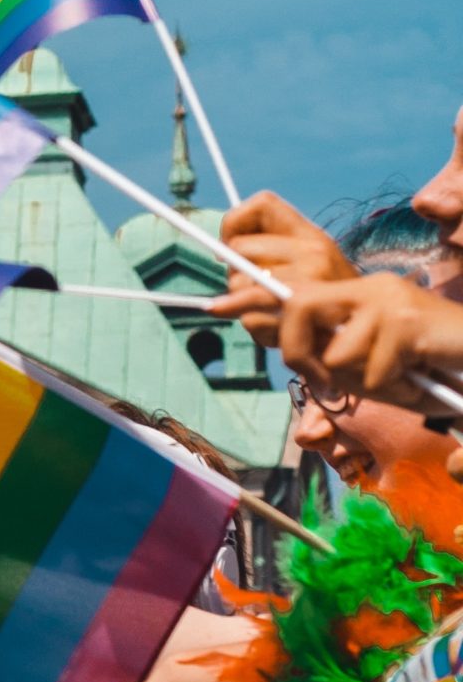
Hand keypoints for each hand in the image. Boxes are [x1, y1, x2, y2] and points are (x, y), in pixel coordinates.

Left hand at [211, 194, 353, 341]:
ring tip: (273, 318)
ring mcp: (310, 281)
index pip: (262, 203)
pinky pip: (251, 318)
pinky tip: (280, 334)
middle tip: (255, 293)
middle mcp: (314, 252)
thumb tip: (221, 251)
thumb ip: (271, 255)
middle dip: (236, 274)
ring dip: (244, 308)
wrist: (368, 345)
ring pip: (239, 286)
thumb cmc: (328, 308)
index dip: (235, 222)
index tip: (230, 247)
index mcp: (313, 236)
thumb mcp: (309, 271)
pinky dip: (258, 331)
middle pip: (239, 249)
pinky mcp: (300, 315)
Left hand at [280, 274, 462, 409]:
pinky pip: (375, 374)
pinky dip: (397, 393)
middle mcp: (370, 288)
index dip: (264, 312)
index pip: (294, 293)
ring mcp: (389, 301)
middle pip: (297, 307)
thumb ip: (340, 362)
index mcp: (359, 294)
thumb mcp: (379, 366)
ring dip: (368, 386)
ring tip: (403, 383)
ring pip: (337, 355)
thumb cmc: (436, 371)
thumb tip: (304, 368)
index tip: (245, 324)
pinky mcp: (406, 322)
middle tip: (328, 386)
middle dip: (300, 354)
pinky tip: (422, 384)